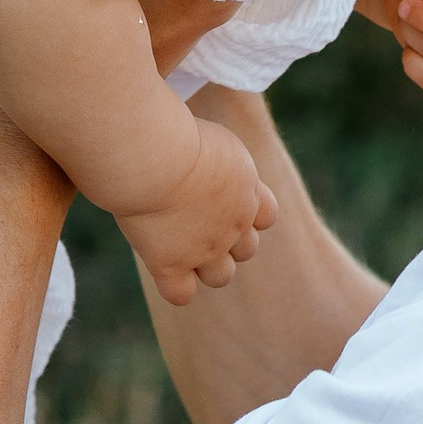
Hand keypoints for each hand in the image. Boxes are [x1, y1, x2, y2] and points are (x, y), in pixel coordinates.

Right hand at [114, 116, 277, 306]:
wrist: (156, 156)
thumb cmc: (175, 129)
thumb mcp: (211, 134)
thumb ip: (217, 153)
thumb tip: (210, 134)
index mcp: (248, 189)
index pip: (266, 215)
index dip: (246, 213)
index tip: (218, 198)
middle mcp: (235, 224)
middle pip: (247, 249)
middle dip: (226, 240)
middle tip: (192, 218)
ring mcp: (205, 248)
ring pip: (221, 276)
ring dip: (206, 266)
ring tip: (177, 243)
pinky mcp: (171, 264)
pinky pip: (181, 294)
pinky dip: (174, 285)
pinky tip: (159, 262)